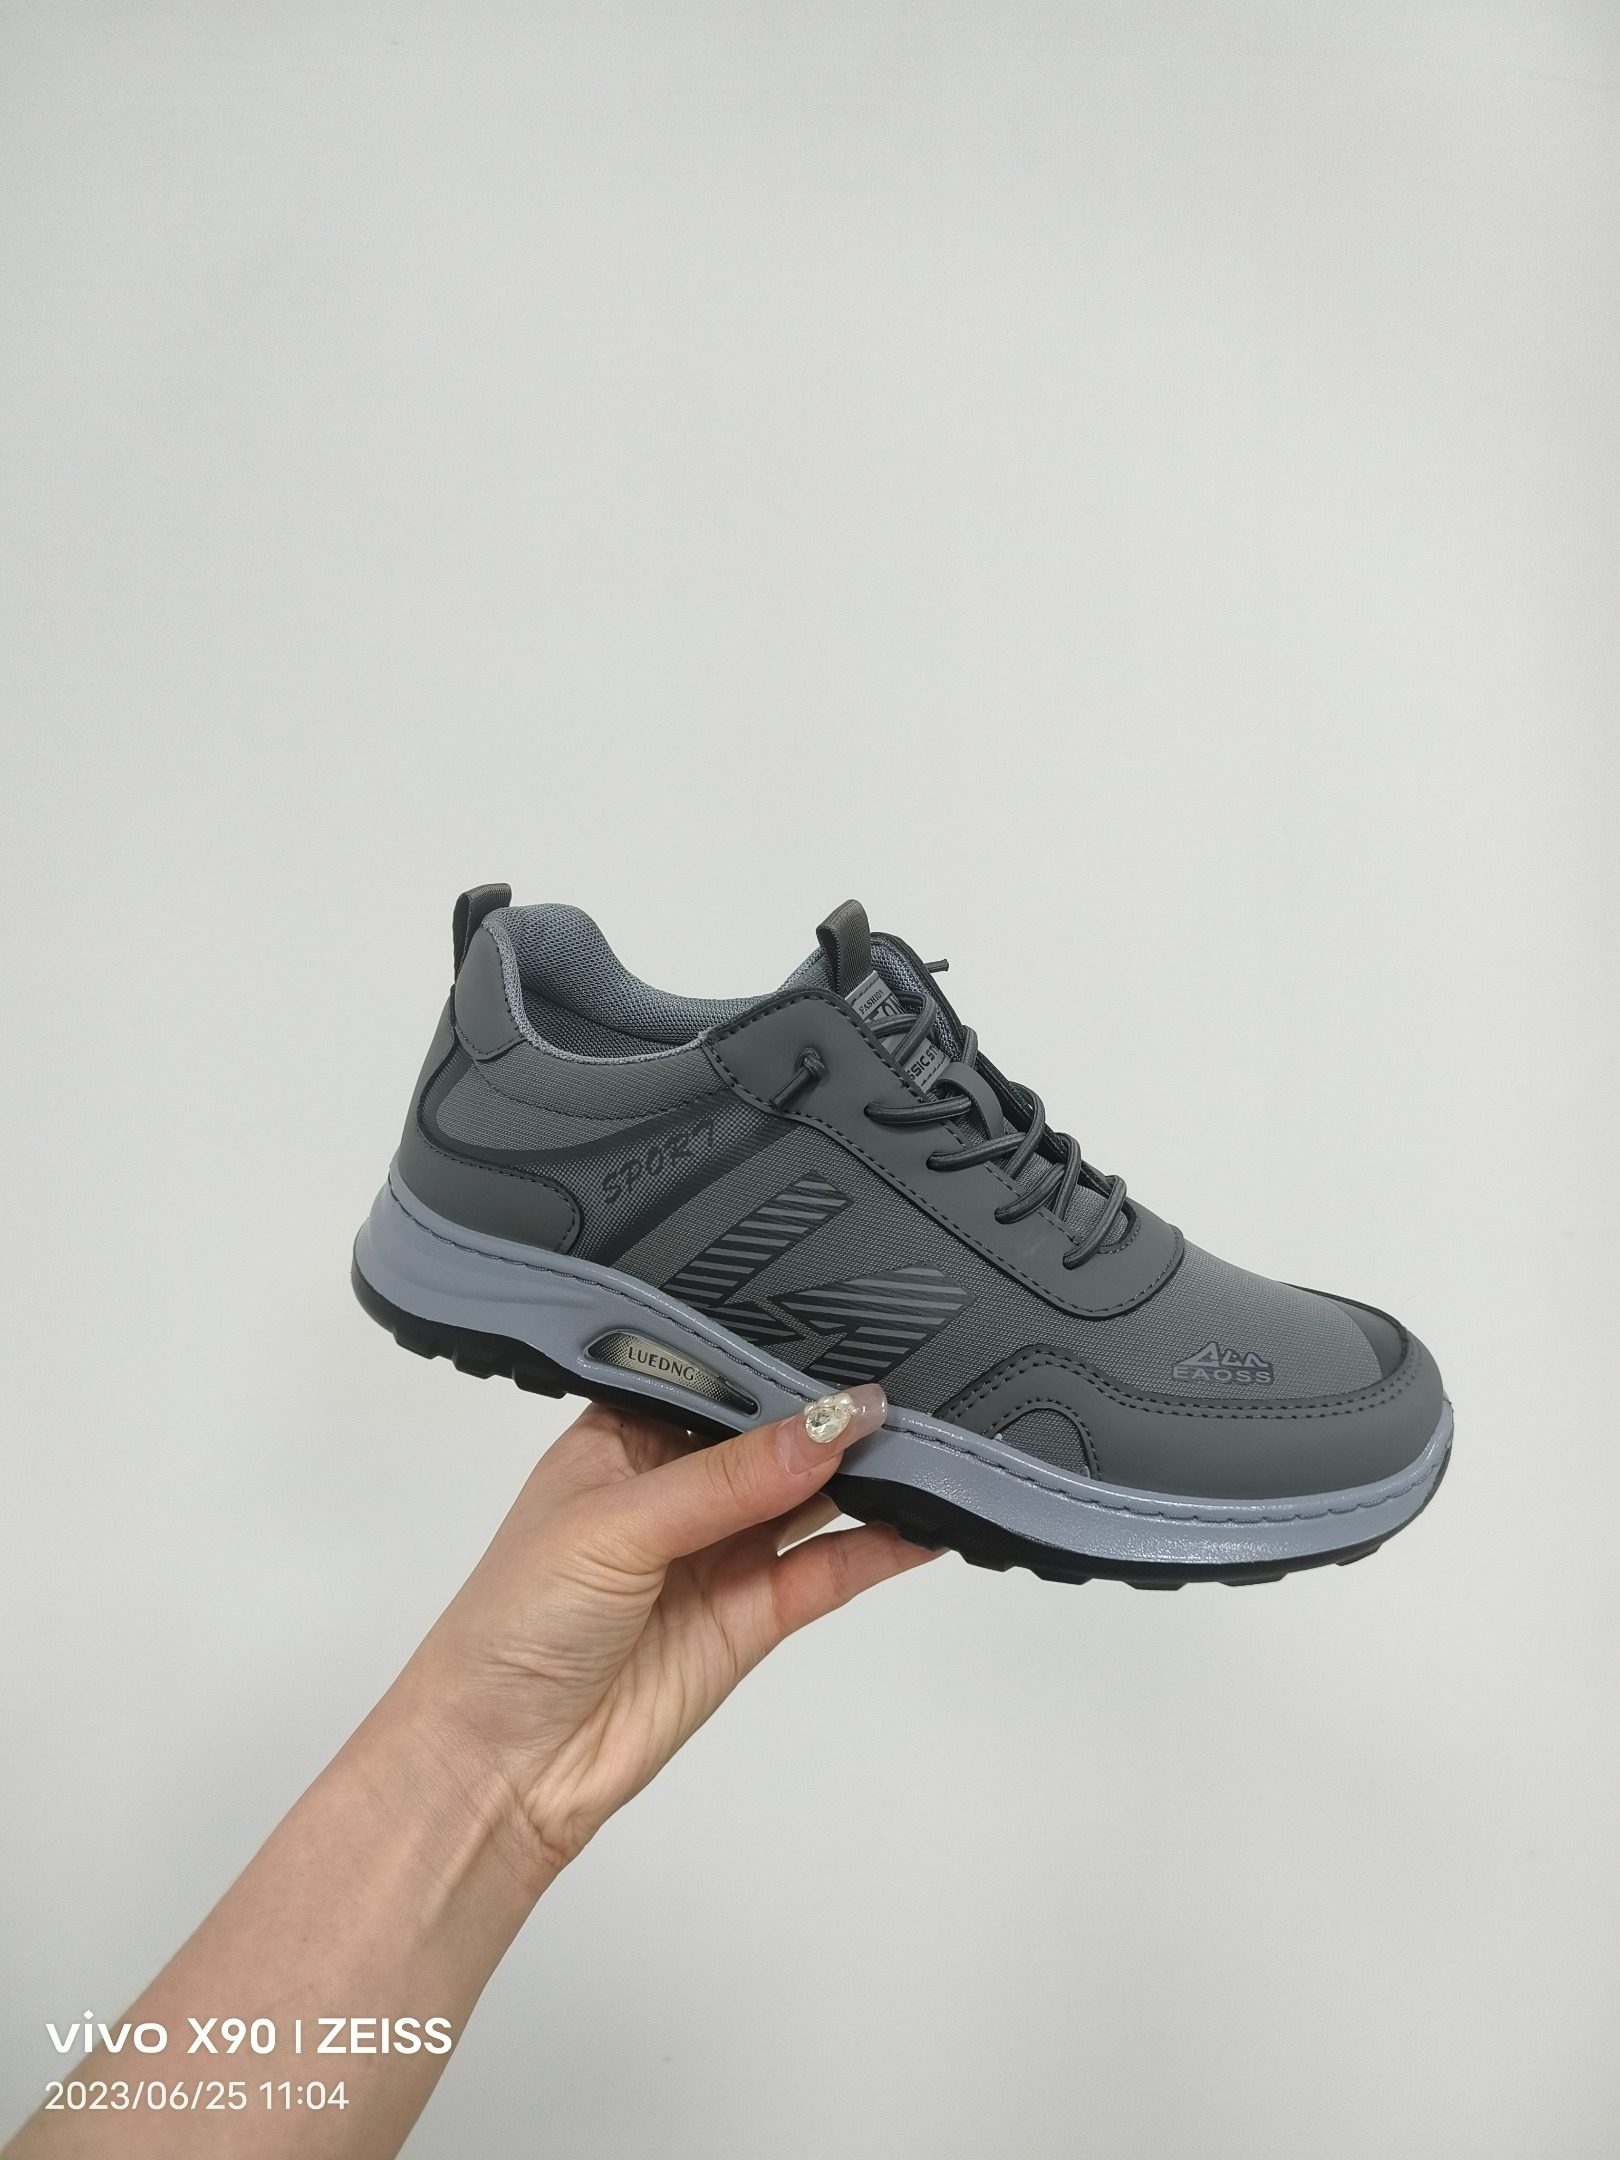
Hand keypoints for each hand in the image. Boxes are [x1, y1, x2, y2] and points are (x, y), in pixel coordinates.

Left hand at [403, 1386, 935, 1878]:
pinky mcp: (756, 1613)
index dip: (777, 1356)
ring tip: (935, 1440)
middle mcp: (678, 1485)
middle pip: (775, 1435)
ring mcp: (721, 1550)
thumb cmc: (515, 1623)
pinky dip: (880, 1546)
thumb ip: (729, 1478)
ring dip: (869, 1474)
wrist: (502, 1769)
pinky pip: (830, 1567)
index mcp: (624, 1434)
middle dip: (836, 1414)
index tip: (853, 1329)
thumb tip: (833, 1424)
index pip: (716, 1376)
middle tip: (912, 1383)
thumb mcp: (615, 1524)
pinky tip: (929, 1520)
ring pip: (813, 1497)